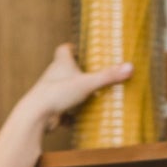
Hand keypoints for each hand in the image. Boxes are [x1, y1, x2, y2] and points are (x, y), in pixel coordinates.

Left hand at [18, 44, 132, 132]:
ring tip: (92, 96)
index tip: (80, 49)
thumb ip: (108, 76)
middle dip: (78, 71)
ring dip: (76, 93)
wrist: (37, 115)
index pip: (64, 49)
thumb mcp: (87, 83)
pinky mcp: (52, 109)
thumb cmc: (58, 93)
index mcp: (61, 63)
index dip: (72, 48)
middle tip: (93, 73)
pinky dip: (72, 114)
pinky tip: (81, 119)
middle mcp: (54, 76)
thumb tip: (130, 67)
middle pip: (65, 69)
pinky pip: (64, 110)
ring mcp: (52, 93)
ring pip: (65, 90)